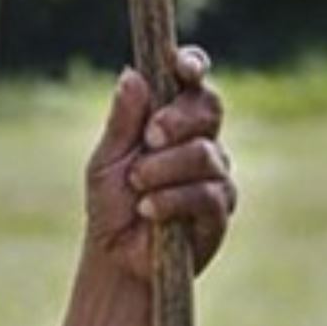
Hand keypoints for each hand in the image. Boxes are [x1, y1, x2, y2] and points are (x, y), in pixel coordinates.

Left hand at [85, 46, 235, 280]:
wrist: (116, 258)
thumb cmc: (111, 206)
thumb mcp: (106, 162)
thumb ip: (121, 123)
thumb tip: (131, 75)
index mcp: (172, 122)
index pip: (192, 84)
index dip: (193, 67)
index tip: (182, 67)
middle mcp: (201, 141)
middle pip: (208, 108)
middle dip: (176, 119)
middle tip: (149, 138)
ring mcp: (215, 174)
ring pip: (204, 153)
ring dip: (162, 169)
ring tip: (137, 187)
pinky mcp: (220, 209)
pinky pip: (205, 193)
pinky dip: (171, 199)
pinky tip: (148, 209)